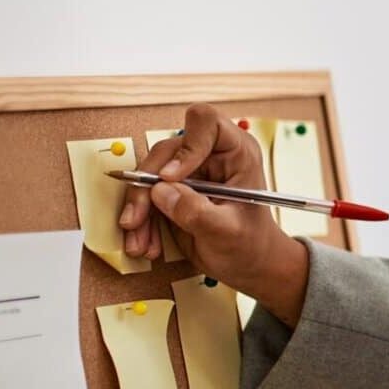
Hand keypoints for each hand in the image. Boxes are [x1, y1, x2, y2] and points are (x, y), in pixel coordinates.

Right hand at [119, 104, 309, 323]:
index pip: (205, 123)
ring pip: (149, 176)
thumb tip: (161, 192)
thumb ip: (196, 212)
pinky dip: (141, 220)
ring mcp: (189, 172)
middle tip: (137, 219)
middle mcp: (210, 155)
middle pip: (165, 152)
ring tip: (141, 243)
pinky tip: (146, 243)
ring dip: (138, 210)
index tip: (170, 178)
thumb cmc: (251, 244)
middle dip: (146, 188)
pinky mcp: (174, 190)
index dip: (185, 146)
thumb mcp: (227, 232)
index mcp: (236, 152)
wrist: (248, 265)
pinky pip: (146, 196)